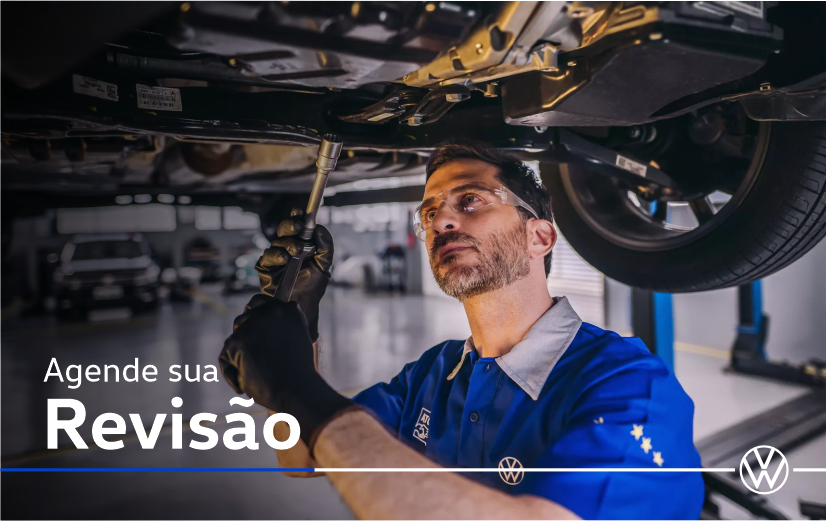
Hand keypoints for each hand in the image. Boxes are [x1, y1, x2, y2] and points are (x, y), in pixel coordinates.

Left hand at [219, 299, 355, 447]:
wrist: (297, 391)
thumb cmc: (298, 375)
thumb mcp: (296, 342)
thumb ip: (281, 329)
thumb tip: (260, 329)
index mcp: (289, 310)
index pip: (259, 302)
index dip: (252, 317)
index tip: (251, 331)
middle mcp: (272, 312)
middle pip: (242, 320)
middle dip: (243, 340)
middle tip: (255, 363)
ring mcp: (254, 325)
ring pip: (233, 341)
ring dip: (239, 358)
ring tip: (256, 377)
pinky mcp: (239, 341)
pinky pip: (226, 358)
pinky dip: (232, 374)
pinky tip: (246, 385)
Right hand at [255, 208, 332, 341]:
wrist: (302, 305)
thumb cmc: (313, 287)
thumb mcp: (324, 265)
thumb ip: (325, 246)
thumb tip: (320, 228)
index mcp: (302, 244)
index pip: (298, 225)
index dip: (297, 216)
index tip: (300, 212)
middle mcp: (288, 247)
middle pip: (285, 228)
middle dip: (291, 225)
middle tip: (299, 228)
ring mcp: (276, 256)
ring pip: (277, 240)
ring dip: (287, 243)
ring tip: (296, 252)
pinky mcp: (265, 266)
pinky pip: (268, 255)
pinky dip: (276, 255)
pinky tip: (284, 260)